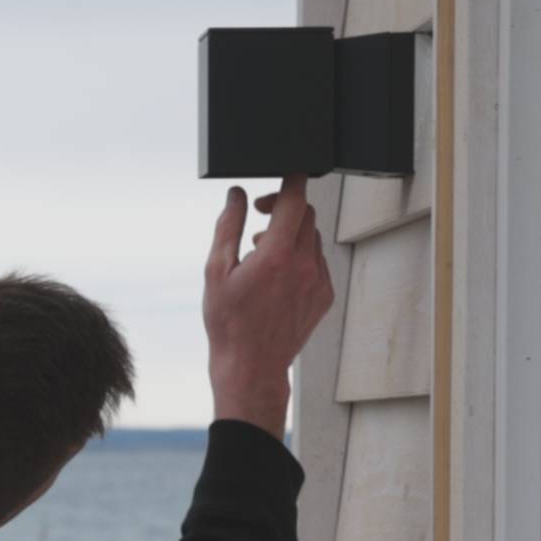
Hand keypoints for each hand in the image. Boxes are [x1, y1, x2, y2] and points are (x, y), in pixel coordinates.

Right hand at [203, 175, 336, 437]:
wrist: (251, 366)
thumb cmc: (229, 324)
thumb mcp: (216, 272)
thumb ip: (229, 227)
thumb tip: (237, 197)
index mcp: (277, 255)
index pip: (294, 200)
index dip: (290, 180)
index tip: (285, 173)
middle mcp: (304, 265)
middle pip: (306, 214)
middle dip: (284, 206)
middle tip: (260, 216)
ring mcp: (318, 281)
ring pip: (312, 238)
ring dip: (291, 234)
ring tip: (264, 253)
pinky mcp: (324, 295)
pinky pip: (318, 261)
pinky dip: (300, 257)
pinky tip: (277, 275)